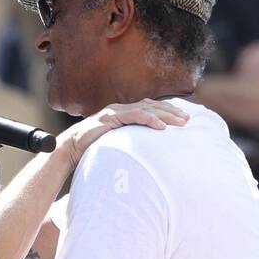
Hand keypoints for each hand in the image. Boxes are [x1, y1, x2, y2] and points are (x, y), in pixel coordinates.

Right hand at [57, 99, 188, 166]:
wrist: (69, 150)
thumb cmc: (92, 150)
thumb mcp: (116, 144)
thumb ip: (129, 141)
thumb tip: (145, 153)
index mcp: (123, 112)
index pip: (150, 108)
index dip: (168, 111)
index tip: (184, 119)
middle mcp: (121, 108)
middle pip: (152, 106)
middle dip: (172, 112)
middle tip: (188, 120)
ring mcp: (115, 112)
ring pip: (146, 109)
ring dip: (165, 115)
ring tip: (180, 123)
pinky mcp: (110, 118)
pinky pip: (134, 116)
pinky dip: (149, 120)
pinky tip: (162, 127)